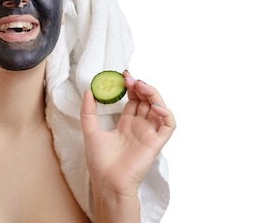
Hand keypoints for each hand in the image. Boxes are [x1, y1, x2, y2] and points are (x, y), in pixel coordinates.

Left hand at [80, 71, 175, 196]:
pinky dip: (166, 113)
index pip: (134, 100)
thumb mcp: (90, 132)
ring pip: (159, 108)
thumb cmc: (100, 162)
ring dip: (153, 94)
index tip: (123, 76)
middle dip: (140, 86)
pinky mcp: (157, 142)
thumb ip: (89, 111)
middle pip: (146, 100)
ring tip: (140, 86)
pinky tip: (154, 107)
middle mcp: (139, 127)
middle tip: (129, 79)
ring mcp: (149, 133)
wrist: (107, 183)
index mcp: (126, 124)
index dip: (131, 87)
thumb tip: (88, 90)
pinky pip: (169, 125)